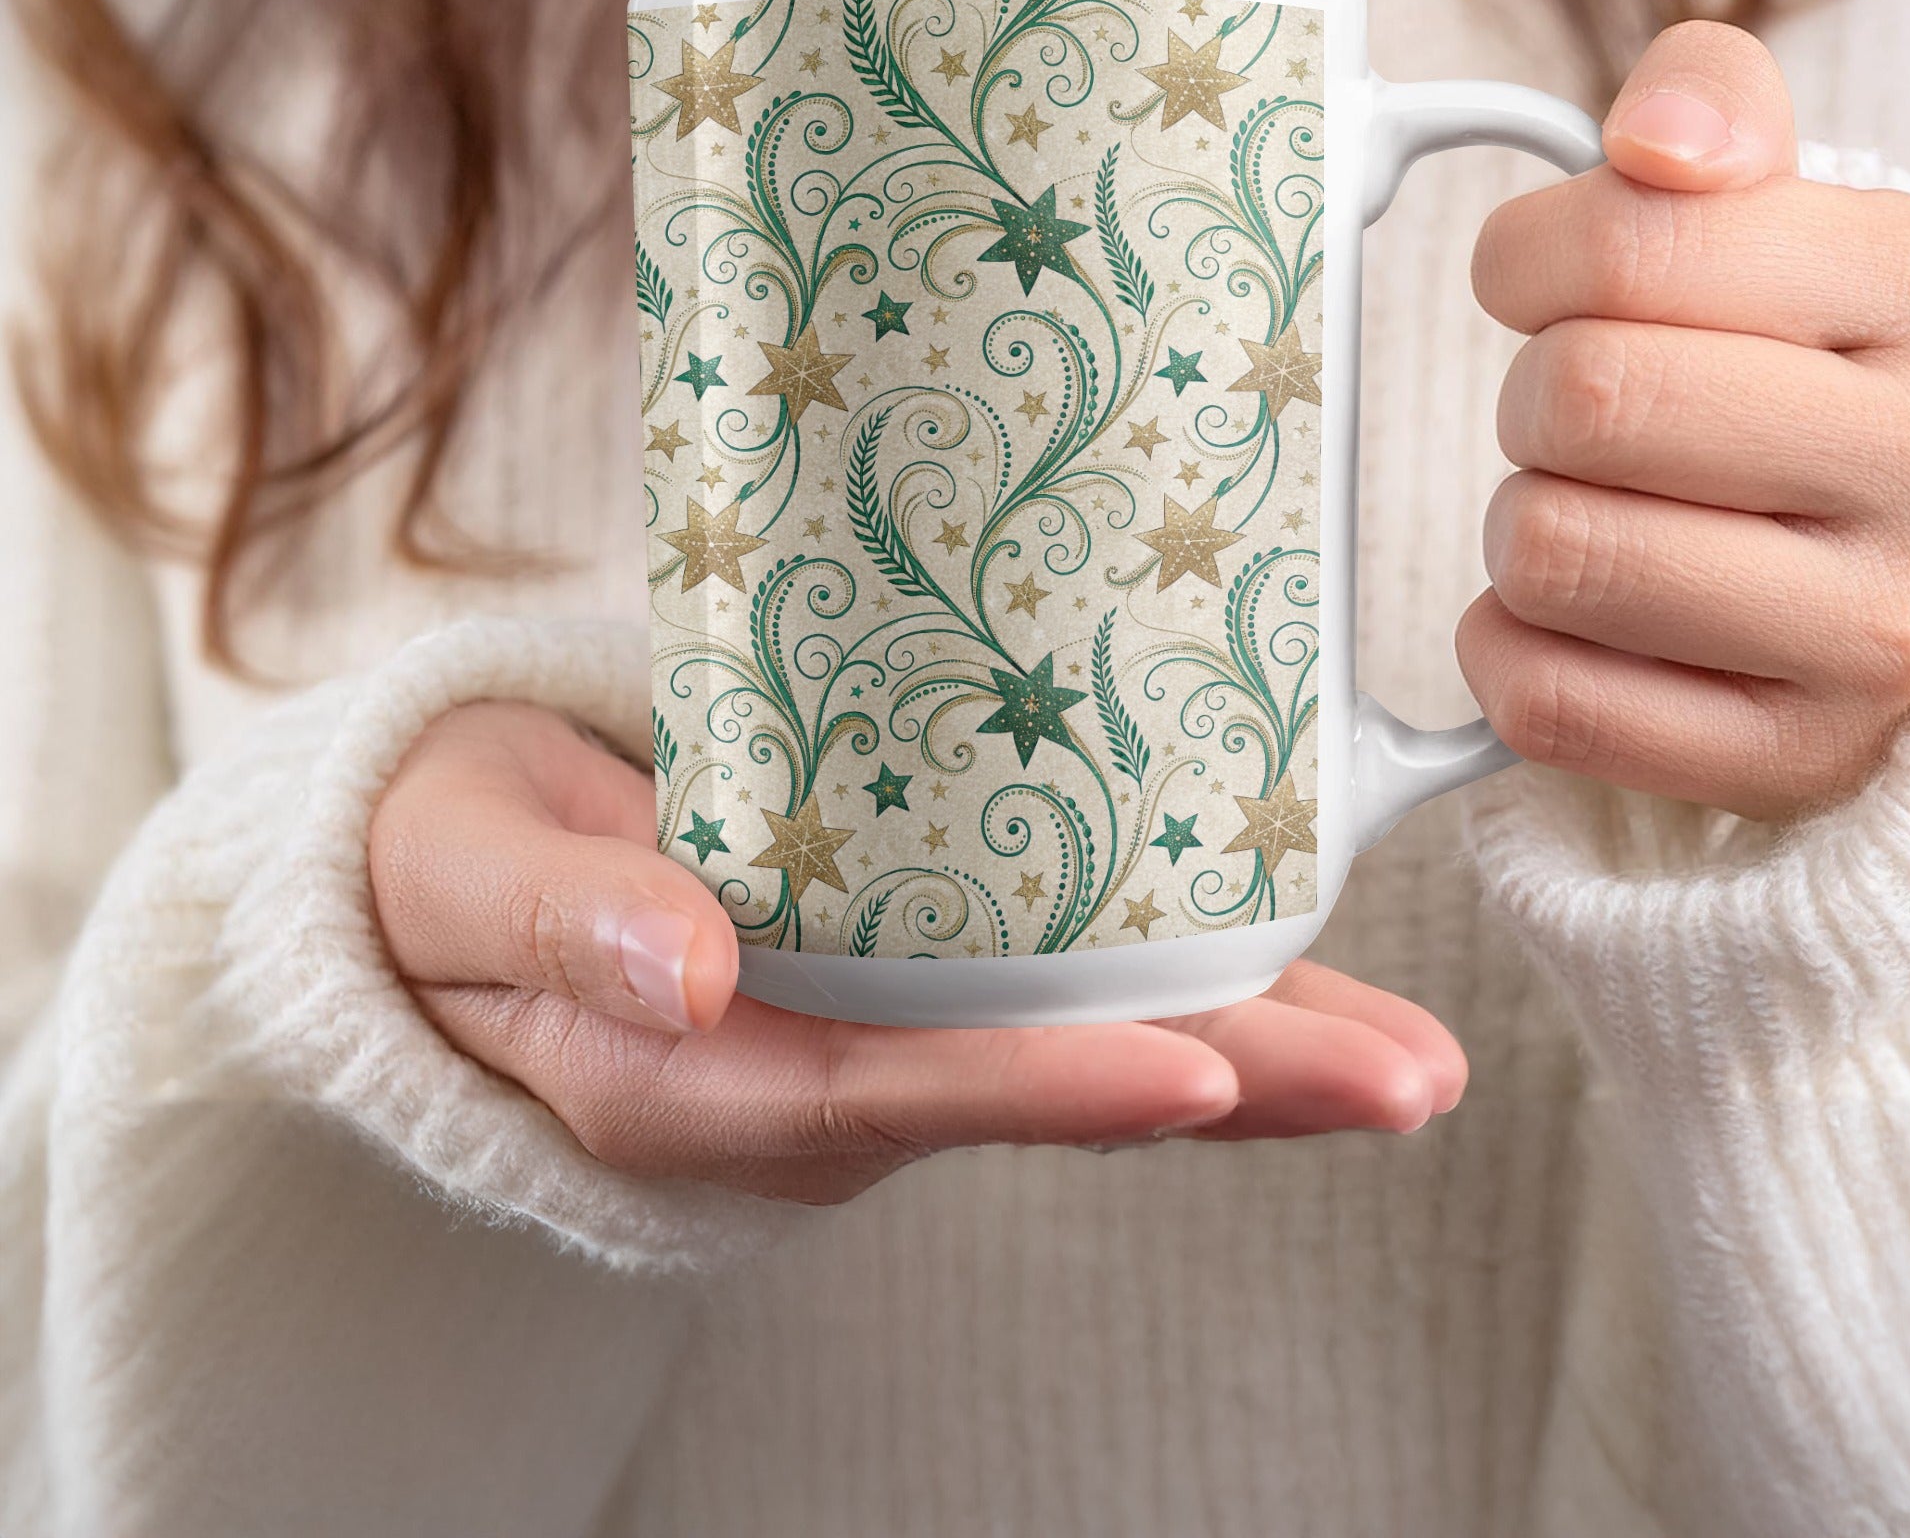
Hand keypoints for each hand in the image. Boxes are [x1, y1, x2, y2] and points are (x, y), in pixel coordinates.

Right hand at [368, 702, 1466, 1203]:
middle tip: (1407, 1080)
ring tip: (1411, 1051)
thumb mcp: (463, 871)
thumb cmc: (452, 861)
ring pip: (1074, 1047)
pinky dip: (1176, 977)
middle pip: (1036, 1089)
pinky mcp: (901, 975)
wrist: (457, 868)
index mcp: (700, 1075)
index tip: (1196, 1075)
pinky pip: (1050, 989)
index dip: (1045, 1090)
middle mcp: (815, 1076)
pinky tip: (1291, 956)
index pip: (892, 1093)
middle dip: (1227, 1088)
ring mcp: (870, 1030)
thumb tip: (680, 968)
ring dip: (1246, 1048)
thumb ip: (558, 919)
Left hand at [1459, 21, 1909, 820]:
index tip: (1544, 285)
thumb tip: (1650, 140)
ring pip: (1549, 553)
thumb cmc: (1837, 373)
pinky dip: (1509, 650)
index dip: (1525, 260)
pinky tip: (1574, 618)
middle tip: (1584, 415)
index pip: (1624, 247)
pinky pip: (1547, 702)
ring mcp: (1876, 635)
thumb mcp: (1809, 216)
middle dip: (1533, 398)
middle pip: (1576, 402)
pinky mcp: (1796, 757)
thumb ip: (1714, 111)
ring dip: (1524, 524)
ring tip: (1599, 511)